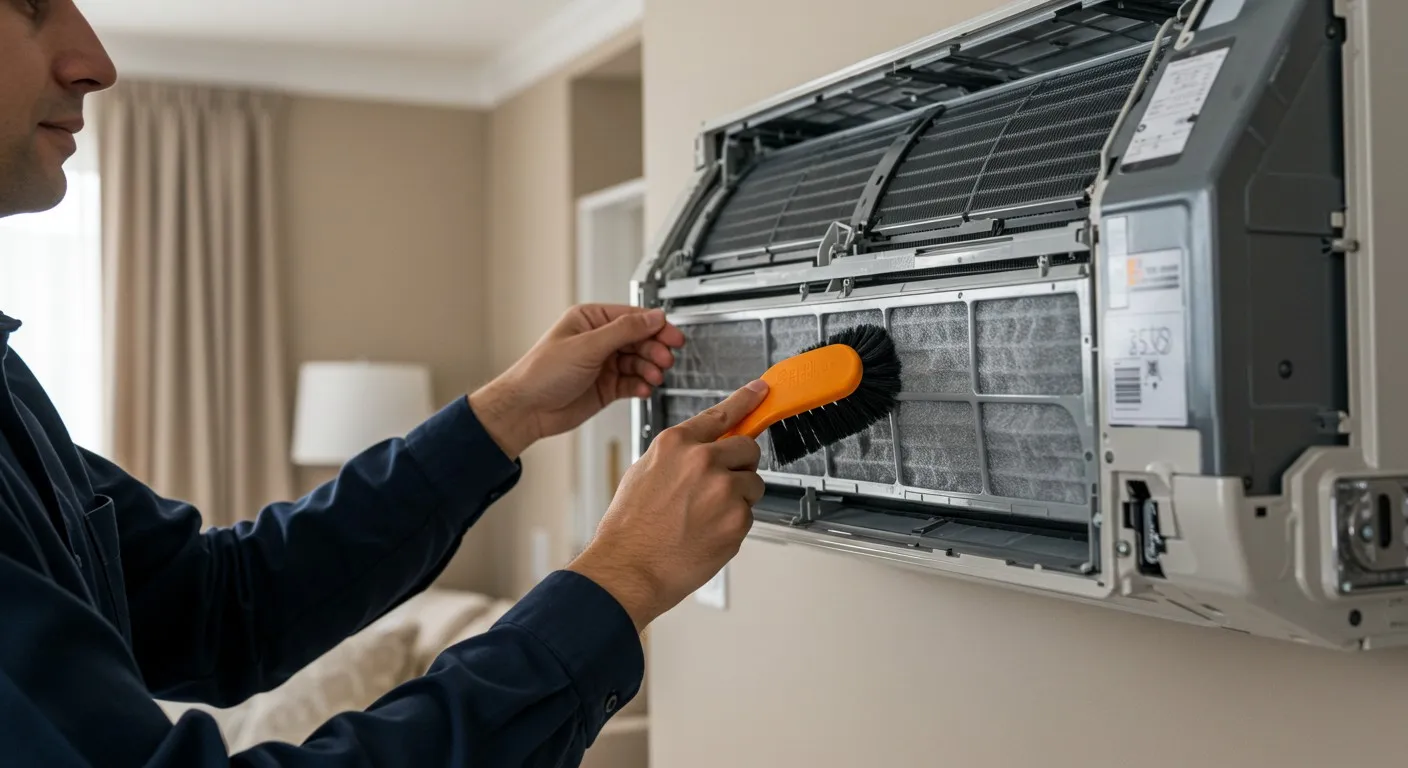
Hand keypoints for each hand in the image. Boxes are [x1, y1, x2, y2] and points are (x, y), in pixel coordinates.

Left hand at [469, 304, 684, 458]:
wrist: (527, 410)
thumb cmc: (542, 373)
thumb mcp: (587, 346)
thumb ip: (624, 331)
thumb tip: (654, 317)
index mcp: (590, 320)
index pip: (632, 318)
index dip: (656, 326)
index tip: (673, 336)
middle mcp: (599, 340)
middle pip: (640, 340)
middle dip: (655, 349)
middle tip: (665, 359)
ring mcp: (603, 364)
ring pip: (638, 362)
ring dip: (650, 369)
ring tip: (654, 377)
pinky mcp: (606, 386)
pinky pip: (632, 382)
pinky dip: (641, 385)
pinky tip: (644, 388)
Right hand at [567, 380, 768, 631]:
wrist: (629, 568)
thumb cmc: (630, 527)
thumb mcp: (644, 472)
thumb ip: (679, 455)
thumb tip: (703, 448)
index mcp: (677, 443)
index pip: (722, 414)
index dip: (747, 400)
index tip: (762, 391)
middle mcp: (702, 460)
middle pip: (747, 448)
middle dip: (740, 465)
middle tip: (721, 486)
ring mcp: (723, 489)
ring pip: (753, 484)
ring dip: (738, 498)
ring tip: (706, 517)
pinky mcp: (737, 519)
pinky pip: (749, 514)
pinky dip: (734, 524)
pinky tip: (707, 534)